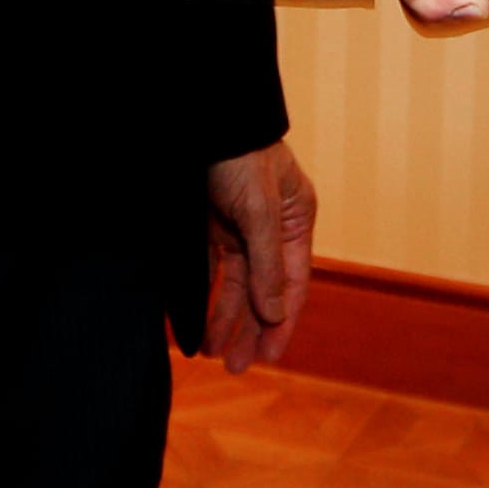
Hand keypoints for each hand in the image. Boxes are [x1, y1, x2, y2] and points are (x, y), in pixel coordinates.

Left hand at [202, 140, 317, 369]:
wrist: (201, 119)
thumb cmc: (239, 155)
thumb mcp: (257, 211)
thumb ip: (267, 264)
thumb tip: (276, 314)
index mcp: (294, 223)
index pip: (293, 285)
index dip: (282, 324)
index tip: (269, 358)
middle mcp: (270, 230)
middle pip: (263, 291)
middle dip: (250, 330)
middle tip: (236, 367)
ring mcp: (240, 228)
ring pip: (234, 285)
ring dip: (224, 318)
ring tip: (210, 353)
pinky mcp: (211, 226)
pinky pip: (210, 271)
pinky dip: (204, 296)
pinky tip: (194, 321)